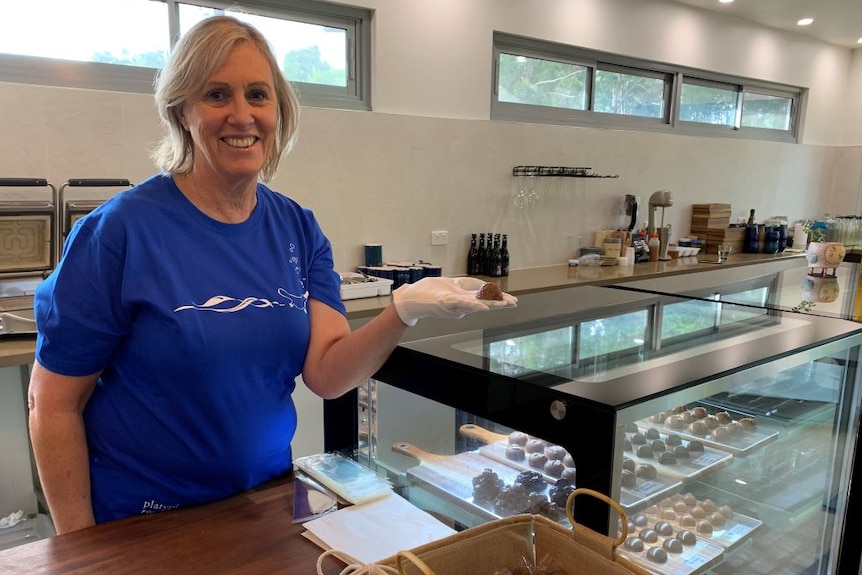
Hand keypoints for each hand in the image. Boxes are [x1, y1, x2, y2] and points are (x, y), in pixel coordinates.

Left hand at [391, 276, 516, 326]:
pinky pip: (460, 303)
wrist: (409, 300)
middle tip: (514, 303)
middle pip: (483, 302)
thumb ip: (466, 287)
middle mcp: (460, 305)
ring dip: (490, 303)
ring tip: (504, 304)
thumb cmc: (428, 292)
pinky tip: (483, 307)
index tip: (513, 301)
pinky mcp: (443, 301)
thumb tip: (482, 288)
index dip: (499, 299)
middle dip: (499, 302)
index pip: (484, 298)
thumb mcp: (451, 286)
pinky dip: (472, 305)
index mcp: (463, 300)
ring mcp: (452, 304)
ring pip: (475, 304)